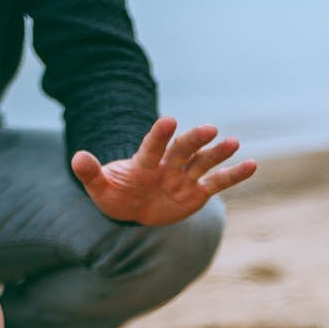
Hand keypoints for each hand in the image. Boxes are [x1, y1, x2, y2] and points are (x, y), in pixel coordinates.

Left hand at [71, 116, 256, 224]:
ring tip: (233, 143)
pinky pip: (217, 182)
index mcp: (144, 164)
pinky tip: (251, 164)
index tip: (169, 121)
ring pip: (203, 162)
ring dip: (218, 153)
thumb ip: (91, 173)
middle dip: (194, 140)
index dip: (159, 135)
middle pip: (183, 150)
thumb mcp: (100, 188)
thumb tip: (77, 158)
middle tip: (209, 129)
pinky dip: (234, 174)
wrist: (133, 206)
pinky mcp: (197, 192)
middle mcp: (168, 166)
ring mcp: (184, 177)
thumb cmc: (115, 195)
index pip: (153, 147)